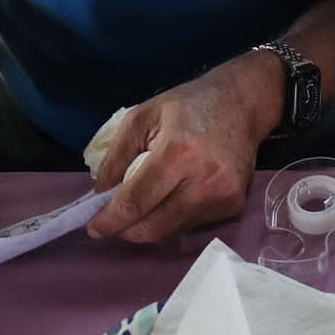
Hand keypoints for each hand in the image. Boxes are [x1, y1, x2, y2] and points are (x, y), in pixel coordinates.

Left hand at [87, 56, 277, 244]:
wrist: (241, 103)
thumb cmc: (189, 106)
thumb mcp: (142, 117)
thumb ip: (116, 156)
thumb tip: (101, 195)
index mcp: (177, 152)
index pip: (136, 202)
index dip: (110, 220)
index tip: (93, 227)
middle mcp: (203, 180)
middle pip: (153, 227)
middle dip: (125, 230)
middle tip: (111, 222)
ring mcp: (222, 196)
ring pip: (171, 231)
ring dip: (149, 223)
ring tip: (143, 202)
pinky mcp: (234, 205)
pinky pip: (191, 225)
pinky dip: (173, 217)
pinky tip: (173, 195)